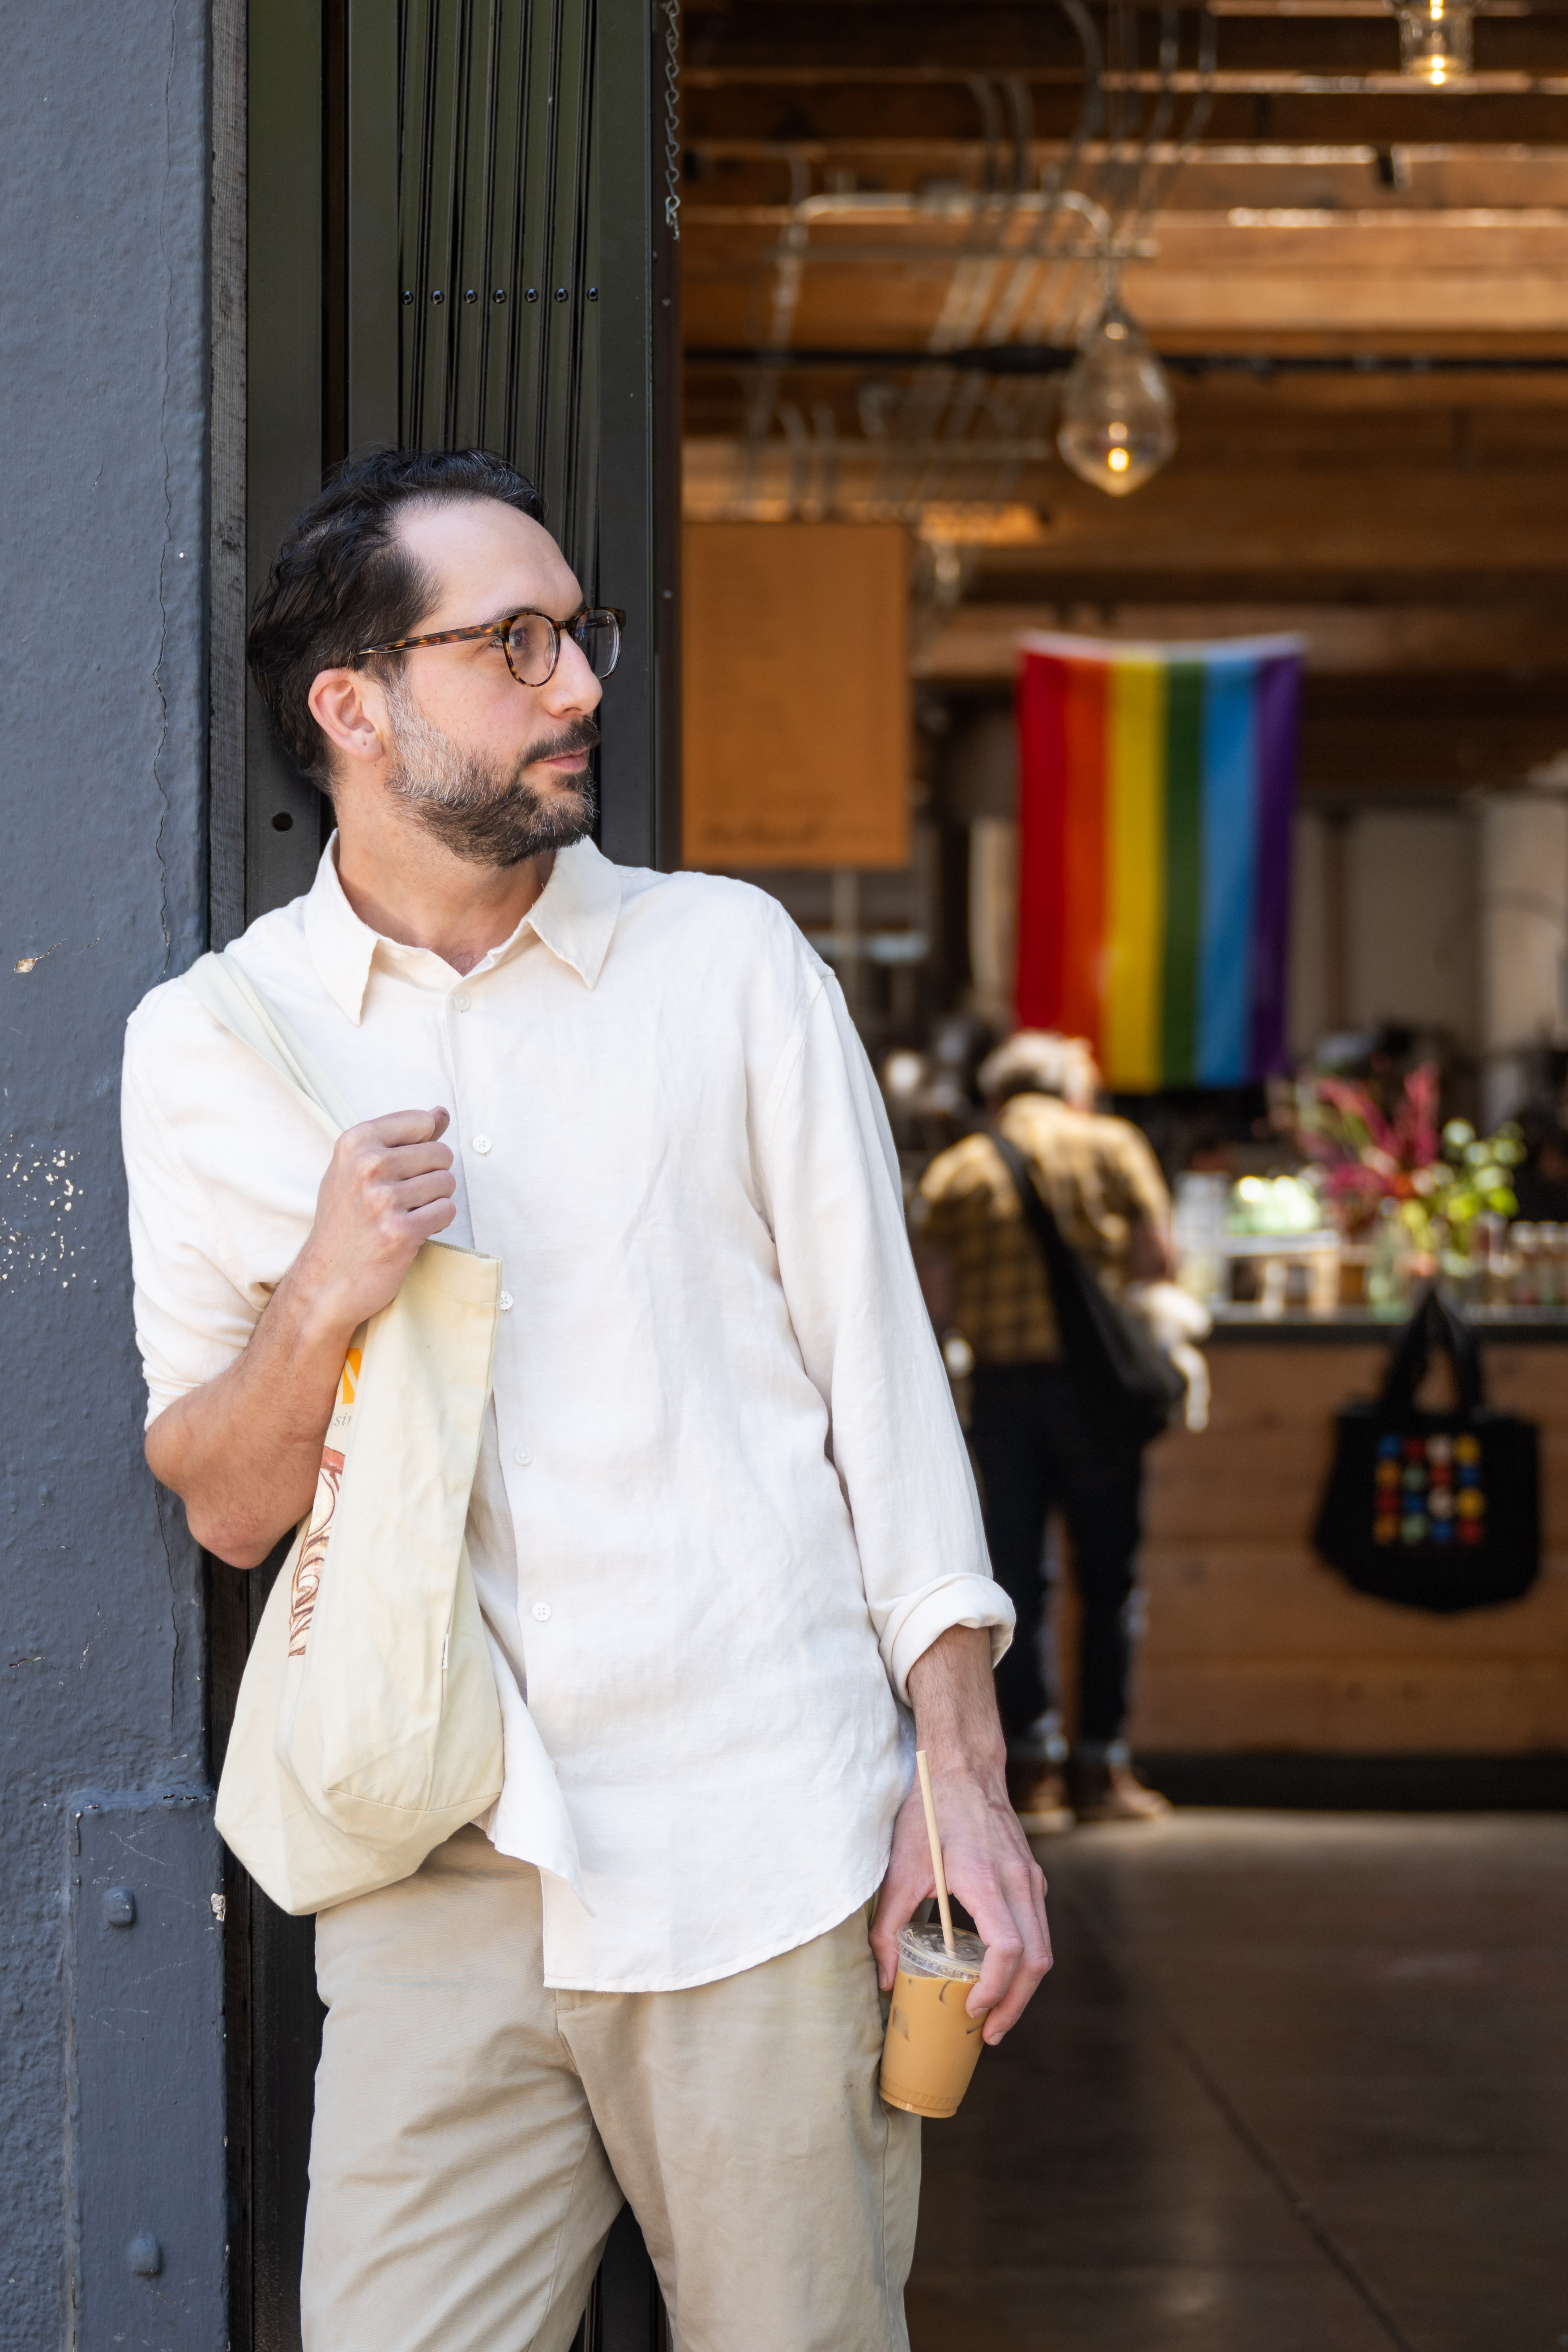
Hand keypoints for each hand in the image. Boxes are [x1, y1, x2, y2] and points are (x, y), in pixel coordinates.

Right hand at [293, 1108, 456, 1337]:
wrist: (324, 1282)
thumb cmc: (344, 1224)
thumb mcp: (357, 1170)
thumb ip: (401, 1138)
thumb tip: (441, 1112)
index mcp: (355, 1142)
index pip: (421, 1121)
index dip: (422, 1148)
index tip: (401, 1169)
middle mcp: (367, 1165)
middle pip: (441, 1154)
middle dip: (431, 1177)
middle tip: (403, 1200)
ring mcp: (383, 1199)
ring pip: (447, 1183)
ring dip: (434, 1202)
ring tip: (404, 1216)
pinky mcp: (400, 1231)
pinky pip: (446, 1212)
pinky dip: (435, 1223)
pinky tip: (411, 1232)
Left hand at [870, 1627, 1051, 2042]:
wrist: (962, 1765)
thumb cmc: (929, 1812)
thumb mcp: (900, 1867)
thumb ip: (889, 1926)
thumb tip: (886, 1981)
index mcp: (987, 1879)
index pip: (1008, 1949)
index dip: (995, 1989)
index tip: (971, 2011)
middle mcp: (1020, 1880)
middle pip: (1037, 1959)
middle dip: (1015, 2004)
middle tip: (987, 2033)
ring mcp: (1032, 1878)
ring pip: (1044, 1947)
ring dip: (1023, 1987)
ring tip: (994, 2015)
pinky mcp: (1032, 1876)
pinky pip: (1039, 1928)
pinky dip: (1025, 1960)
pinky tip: (998, 1975)